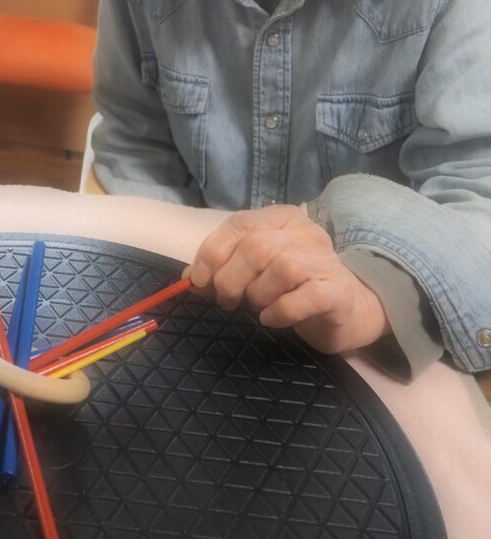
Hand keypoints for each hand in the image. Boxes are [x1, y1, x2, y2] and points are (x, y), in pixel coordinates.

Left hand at [189, 204, 389, 353]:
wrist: (346, 310)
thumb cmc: (292, 288)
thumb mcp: (254, 271)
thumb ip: (224, 267)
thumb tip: (191, 277)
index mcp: (281, 219)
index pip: (240, 224)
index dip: (213, 251)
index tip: (200, 279)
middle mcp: (305, 232)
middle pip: (257, 247)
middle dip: (231, 279)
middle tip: (227, 301)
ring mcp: (324, 260)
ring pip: (281, 268)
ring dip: (257, 295)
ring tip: (256, 307)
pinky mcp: (337, 292)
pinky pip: (302, 298)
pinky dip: (279, 311)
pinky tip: (271, 319)